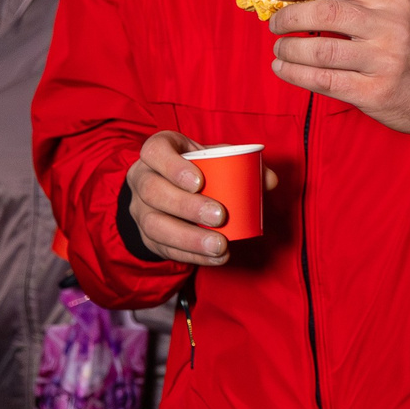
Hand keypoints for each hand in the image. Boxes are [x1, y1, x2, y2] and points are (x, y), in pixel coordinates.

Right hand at [125, 131, 280, 267]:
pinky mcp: (146, 236)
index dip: (173, 166)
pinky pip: (163, 248)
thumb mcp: (214, 158)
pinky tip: (216, 258)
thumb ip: (242, 164)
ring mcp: (140, 209)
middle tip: (220, 215)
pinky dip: (192, 255)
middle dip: (186, 206)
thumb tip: (270, 180)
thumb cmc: (197, 168)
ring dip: (189, 238)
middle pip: (153, 191)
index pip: (154, 151)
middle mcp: (142, 179)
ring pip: (154, 224)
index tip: (199, 181)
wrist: (170, 190)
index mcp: (158, 152)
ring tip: (219, 244)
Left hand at [267, 0, 409, 136]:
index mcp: (394, 0)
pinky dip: (295, 74)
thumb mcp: (402, 13)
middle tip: (276, 23)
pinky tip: (284, 69)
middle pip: (324, 13)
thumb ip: (362, 2)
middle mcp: (390, 27)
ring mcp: (384, 61)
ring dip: (288, 49)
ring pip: (319, 49)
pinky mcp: (374, 92)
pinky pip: (323, 81)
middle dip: (288, 17)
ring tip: (280, 49)